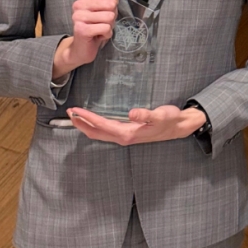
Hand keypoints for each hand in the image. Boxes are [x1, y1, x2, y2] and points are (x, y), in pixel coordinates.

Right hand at [53, 0, 119, 78]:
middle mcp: (78, 4)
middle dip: (112, 16)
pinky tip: (98, 35)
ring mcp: (78, 17)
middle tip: (102, 22)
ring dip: (109, 26)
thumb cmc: (95, 24)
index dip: (113, 3)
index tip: (104, 10)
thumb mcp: (104, 6)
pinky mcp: (81, 30)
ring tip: (99, 28)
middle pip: (111, 4)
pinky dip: (106, 34)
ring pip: (109, 17)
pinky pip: (106, 28)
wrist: (82, 47)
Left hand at [66, 105, 206, 145]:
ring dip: (85, 125)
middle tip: (69, 112)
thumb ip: (146, 114)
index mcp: (128, 133)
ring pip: (98, 133)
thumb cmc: (170, 120)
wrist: (178, 127)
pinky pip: (104, 131)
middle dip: (80, 123)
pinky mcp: (126, 133)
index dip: (87, 118)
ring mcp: (124, 137)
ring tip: (75, 115)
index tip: (76, 110)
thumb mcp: (161, 115)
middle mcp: (123, 137)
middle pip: (95, 132)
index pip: (102, 125)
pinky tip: (92, 120)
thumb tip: (131, 113)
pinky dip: (94, 126)